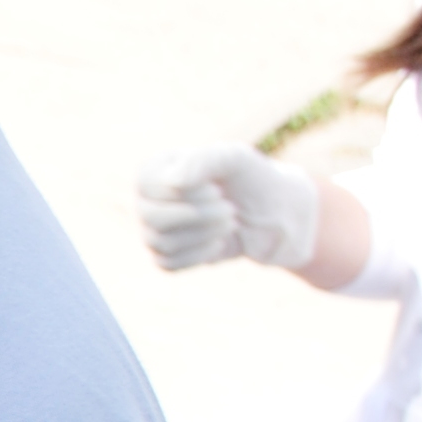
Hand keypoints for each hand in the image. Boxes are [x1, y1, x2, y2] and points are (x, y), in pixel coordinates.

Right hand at [134, 144, 318, 272]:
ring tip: (231, 222)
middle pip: (152, 216)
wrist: (275, 214)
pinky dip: (199, 255)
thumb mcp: (236, 159)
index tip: (218, 188)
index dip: (185, 193)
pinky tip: (220, 242)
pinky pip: (168, 263)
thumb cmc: (253, 180)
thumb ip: (206, 159)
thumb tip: (175, 181)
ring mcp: (155, 229)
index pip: (147, 185)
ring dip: (204, 233)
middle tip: (230, 209)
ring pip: (161, 241)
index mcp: (157, 169)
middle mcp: (149, 199)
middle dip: (197, 215)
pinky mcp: (167, 255)